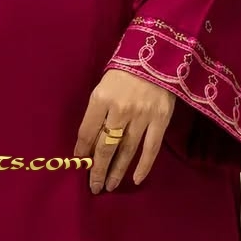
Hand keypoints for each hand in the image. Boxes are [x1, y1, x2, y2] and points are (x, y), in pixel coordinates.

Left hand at [74, 71, 173, 191]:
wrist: (159, 53)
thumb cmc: (126, 68)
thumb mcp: (104, 84)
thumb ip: (97, 110)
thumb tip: (89, 141)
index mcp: (101, 98)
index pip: (87, 131)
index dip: (82, 149)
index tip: (79, 162)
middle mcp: (120, 109)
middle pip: (105, 147)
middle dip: (97, 169)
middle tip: (93, 186)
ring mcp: (142, 116)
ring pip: (126, 151)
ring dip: (116, 171)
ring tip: (108, 186)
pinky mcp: (161, 119)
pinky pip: (151, 148)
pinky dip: (143, 166)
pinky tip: (135, 179)